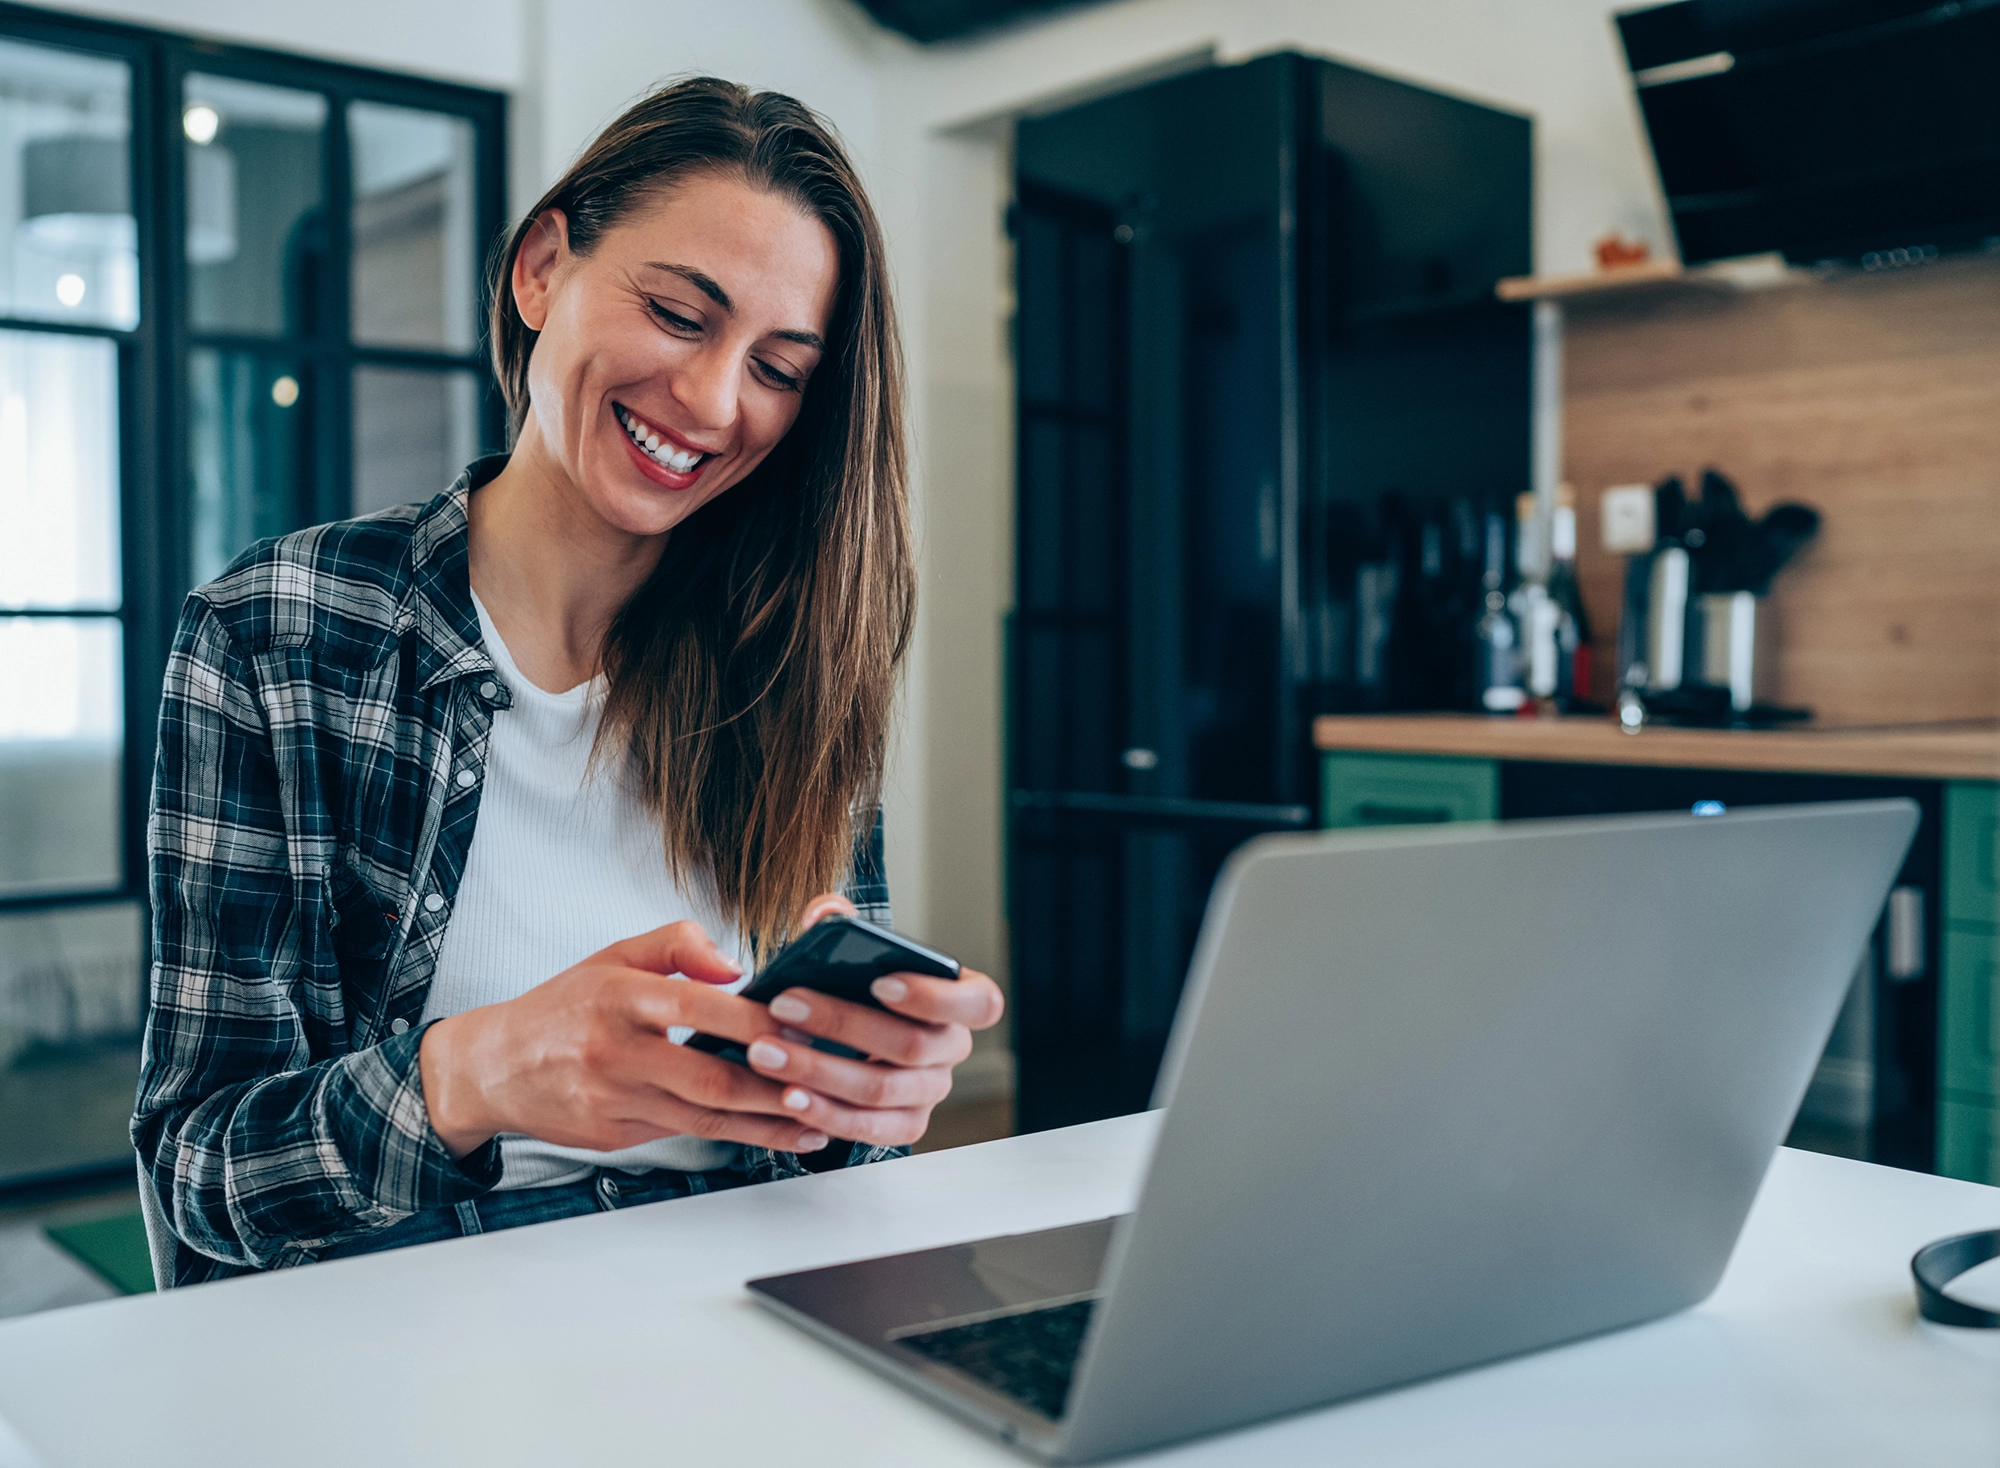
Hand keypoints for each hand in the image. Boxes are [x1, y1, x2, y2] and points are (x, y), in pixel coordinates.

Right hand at [419, 921, 830, 1158]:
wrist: (494, 1066)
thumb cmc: (565, 1006)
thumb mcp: (614, 955)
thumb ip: (678, 945)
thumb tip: (735, 965)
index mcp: (619, 997)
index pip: (697, 1008)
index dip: (755, 1022)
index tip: (804, 1025)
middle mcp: (615, 1052)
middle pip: (708, 1077)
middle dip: (775, 1087)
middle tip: (827, 1084)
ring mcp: (613, 1100)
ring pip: (703, 1118)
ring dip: (766, 1124)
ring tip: (818, 1121)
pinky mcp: (614, 1136)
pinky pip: (685, 1135)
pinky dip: (735, 1137)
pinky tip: (774, 1134)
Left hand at [740, 895, 1006, 1148]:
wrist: (851, 1034)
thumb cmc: (860, 983)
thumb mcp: (856, 947)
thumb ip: (840, 921)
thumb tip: (823, 916)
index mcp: (963, 999)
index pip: (980, 1004)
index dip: (935, 997)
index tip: (881, 982)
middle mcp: (952, 1049)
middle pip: (912, 1046)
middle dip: (842, 1024)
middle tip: (783, 1005)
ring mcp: (931, 1092)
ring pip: (881, 1090)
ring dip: (818, 1071)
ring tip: (765, 1052)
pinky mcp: (904, 1126)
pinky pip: (869, 1130)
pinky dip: (825, 1114)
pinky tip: (787, 1096)